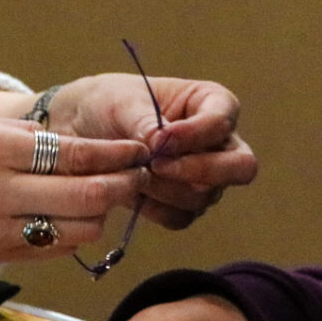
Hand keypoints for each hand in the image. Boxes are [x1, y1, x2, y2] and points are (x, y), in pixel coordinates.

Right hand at [0, 115, 148, 266]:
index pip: (74, 154)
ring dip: (101, 214)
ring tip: (107, 196)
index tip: (138, 148)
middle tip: (140, 173)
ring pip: (77, 230)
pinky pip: (52, 250)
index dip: (114, 153)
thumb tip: (66, 140)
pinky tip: (74, 218)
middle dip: (123, 185)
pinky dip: (73, 235)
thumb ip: (15, 134)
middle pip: (88, 197)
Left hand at [50, 73, 256, 229]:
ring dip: (167, 189)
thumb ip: (146, 122)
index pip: (223, 122)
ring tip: (133, 173)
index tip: (160, 139)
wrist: (82, 130)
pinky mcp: (183, 204)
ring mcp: (206, 178)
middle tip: (157, 166)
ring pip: (206, 196)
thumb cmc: (109, 104)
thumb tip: (163, 146)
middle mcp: (219, 143)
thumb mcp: (122, 103)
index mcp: (212, 103)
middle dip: (199, 170)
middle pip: (240, 167)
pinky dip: (156, 209)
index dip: (197, 134)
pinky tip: (133, 193)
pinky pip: (181, 217)